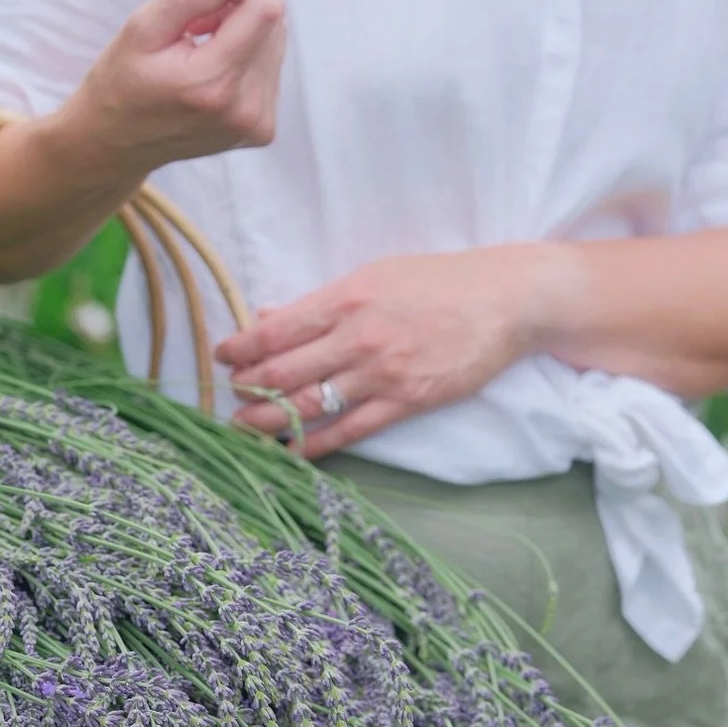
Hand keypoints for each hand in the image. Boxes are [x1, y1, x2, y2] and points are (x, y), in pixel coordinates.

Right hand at [66, 0, 287, 174]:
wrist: (113, 145)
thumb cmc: (120, 83)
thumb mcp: (143, 29)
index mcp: (213, 85)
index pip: (263, 9)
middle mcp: (244, 110)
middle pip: (272, 22)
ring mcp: (256, 124)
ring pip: (273, 40)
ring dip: (241, 17)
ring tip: (195, 22)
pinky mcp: (260, 128)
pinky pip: (268, 65)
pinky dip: (245, 45)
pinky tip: (208, 49)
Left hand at [217, 250, 548, 458]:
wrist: (505, 301)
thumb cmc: (439, 281)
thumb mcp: (376, 275)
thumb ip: (322, 300)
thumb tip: (270, 315)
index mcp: (347, 298)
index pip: (278, 329)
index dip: (242, 348)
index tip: (222, 357)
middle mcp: (358, 337)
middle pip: (285, 370)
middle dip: (249, 387)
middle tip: (229, 397)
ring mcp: (382, 374)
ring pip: (310, 404)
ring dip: (270, 419)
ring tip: (243, 427)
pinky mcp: (406, 402)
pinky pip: (349, 430)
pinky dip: (315, 444)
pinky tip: (291, 451)